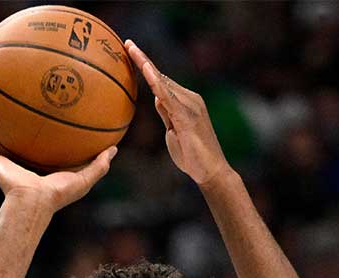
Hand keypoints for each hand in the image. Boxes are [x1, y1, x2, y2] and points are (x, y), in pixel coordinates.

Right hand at [0, 123, 113, 212]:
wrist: (34, 201)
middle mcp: (19, 168)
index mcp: (39, 171)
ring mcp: (4, 167)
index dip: (39, 142)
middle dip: (10, 137)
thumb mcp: (84, 178)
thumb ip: (100, 165)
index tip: (42, 126)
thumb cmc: (58, 194)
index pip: (38, 155)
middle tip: (12, 117)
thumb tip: (114, 149)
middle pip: (12, 150)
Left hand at [124, 40, 232, 186]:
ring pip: (164, 82)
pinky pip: (169, 97)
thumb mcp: (173, 132)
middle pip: (161, 76)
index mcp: (184, 102)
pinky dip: (157, 83)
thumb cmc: (193, 156)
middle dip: (143, 60)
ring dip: (147, 66)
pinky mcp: (188, 116)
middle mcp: (189, 99)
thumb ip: (167, 114)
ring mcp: (190, 106)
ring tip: (132, 50)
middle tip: (127, 43)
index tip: (131, 53)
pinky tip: (146, 72)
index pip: (161, 81)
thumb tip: (158, 98)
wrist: (211, 172)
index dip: (146, 67)